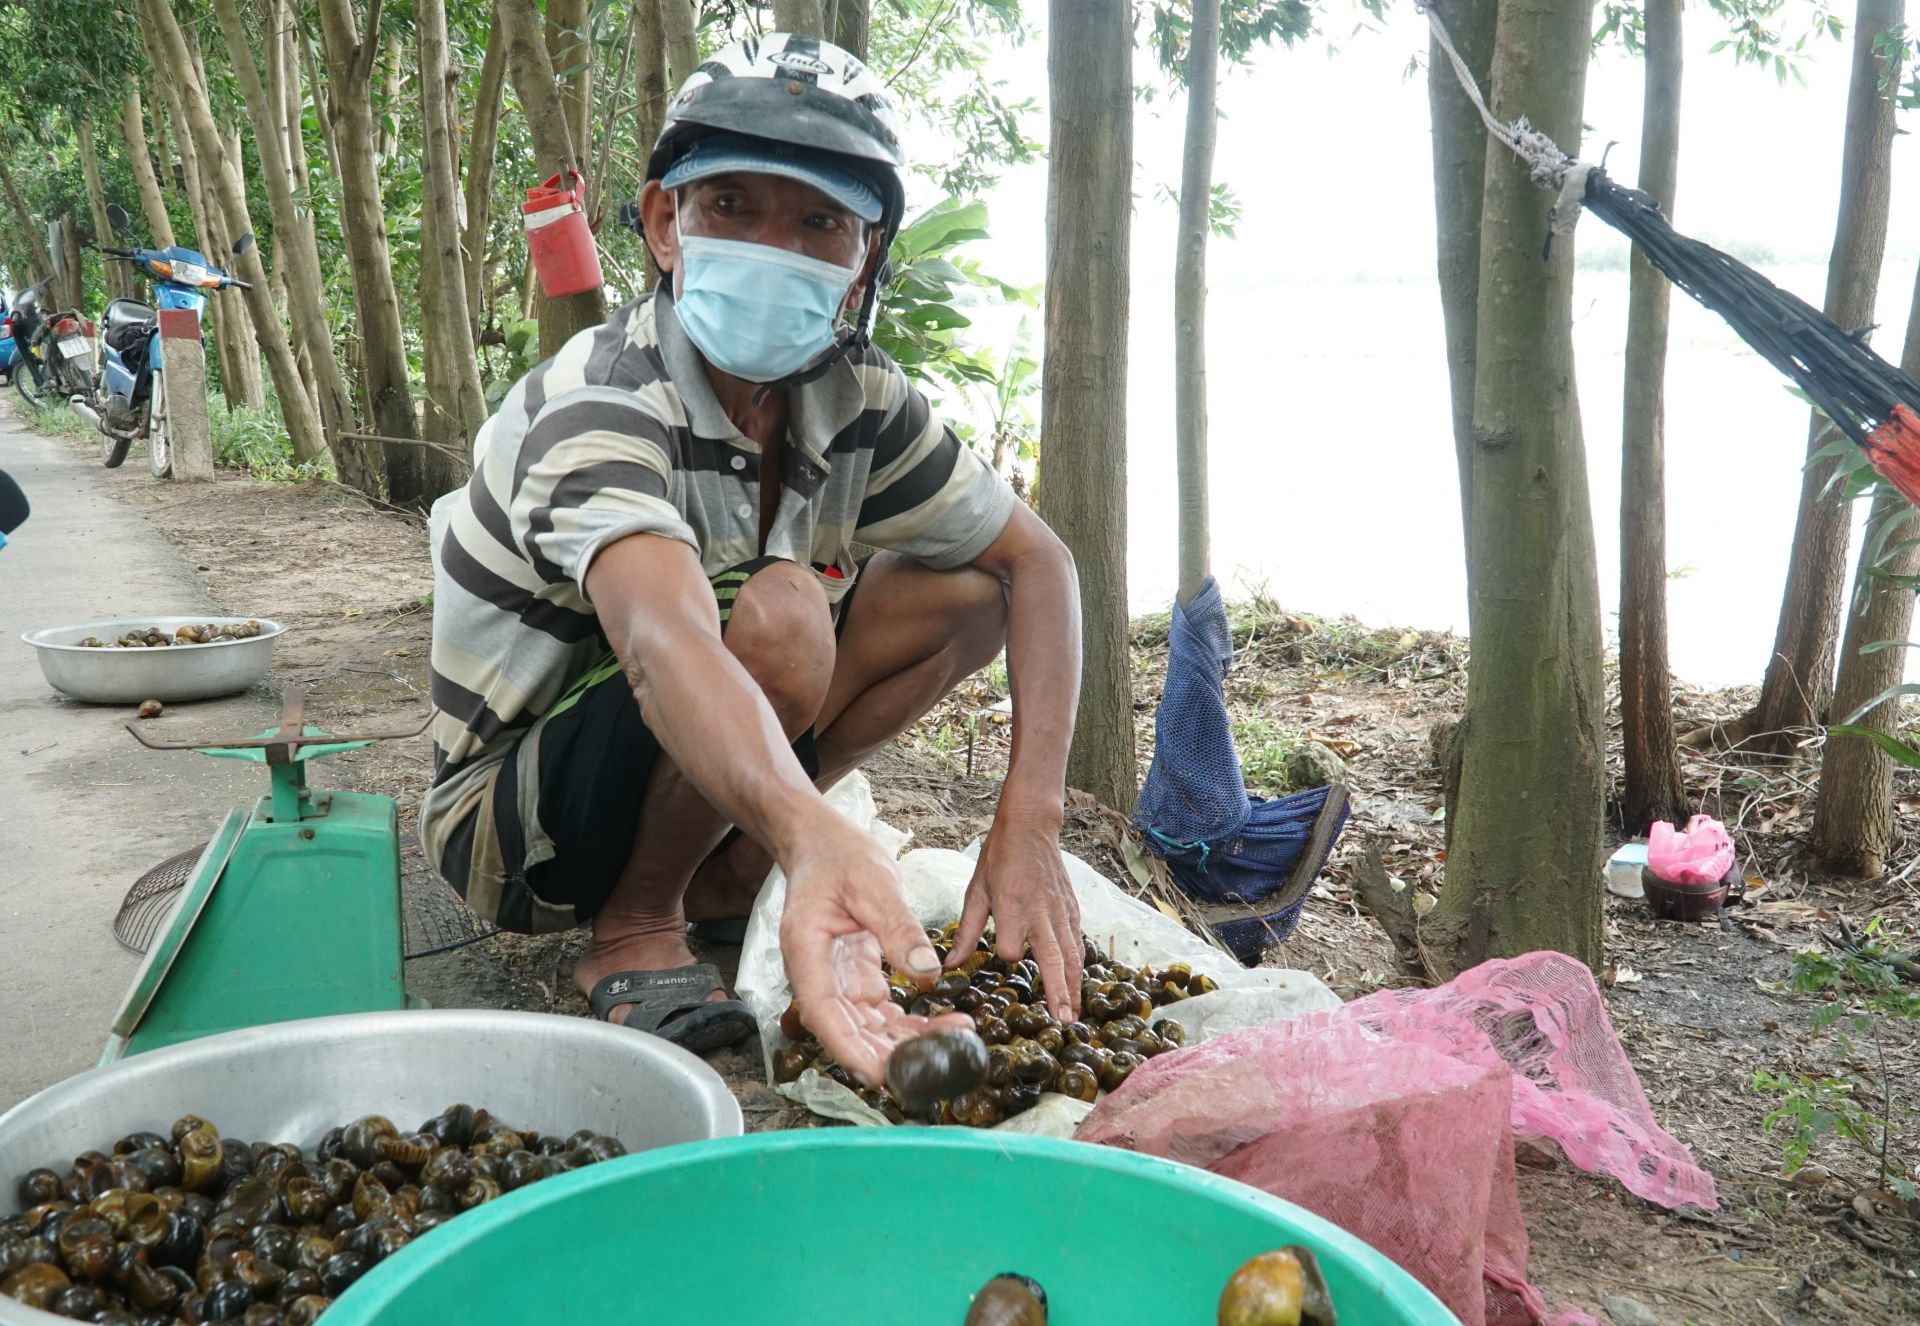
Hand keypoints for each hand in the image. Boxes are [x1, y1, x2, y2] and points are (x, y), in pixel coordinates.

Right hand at [779, 822, 968, 1086]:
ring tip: (955, 1036)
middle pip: (850, 1030)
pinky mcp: (855, 978)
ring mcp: (837, 980)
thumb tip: (928, 974)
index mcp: (806, 952)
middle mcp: (817, 975)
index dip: (852, 1051)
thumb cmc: (837, 856)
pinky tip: (941, 1025)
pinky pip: (881, 1011)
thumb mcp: (873, 884)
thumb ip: (898, 928)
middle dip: (893, 1051)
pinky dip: (908, 1023)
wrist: (823, 842)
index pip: (824, 1015)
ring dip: (907, 1040)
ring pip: (869, 1027)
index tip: (885, 1075)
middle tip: (941, 1055)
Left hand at [950, 820, 1082, 1022]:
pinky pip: (1078, 942)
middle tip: (1063, 1021)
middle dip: (1059, 991)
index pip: (1011, 949)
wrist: (1031, 827)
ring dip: (1074, 986)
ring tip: (1073, 1014)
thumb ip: (967, 933)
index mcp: (1012, 906)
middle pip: (1053, 959)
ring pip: (1072, 955)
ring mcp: (1060, 912)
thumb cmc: (999, 858)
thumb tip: (949, 966)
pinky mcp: (1072, 909)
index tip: (1001, 952)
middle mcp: (1040, 912)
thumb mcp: (976, 892)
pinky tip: (1077, 984)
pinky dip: (1079, 965)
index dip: (1006, 955)